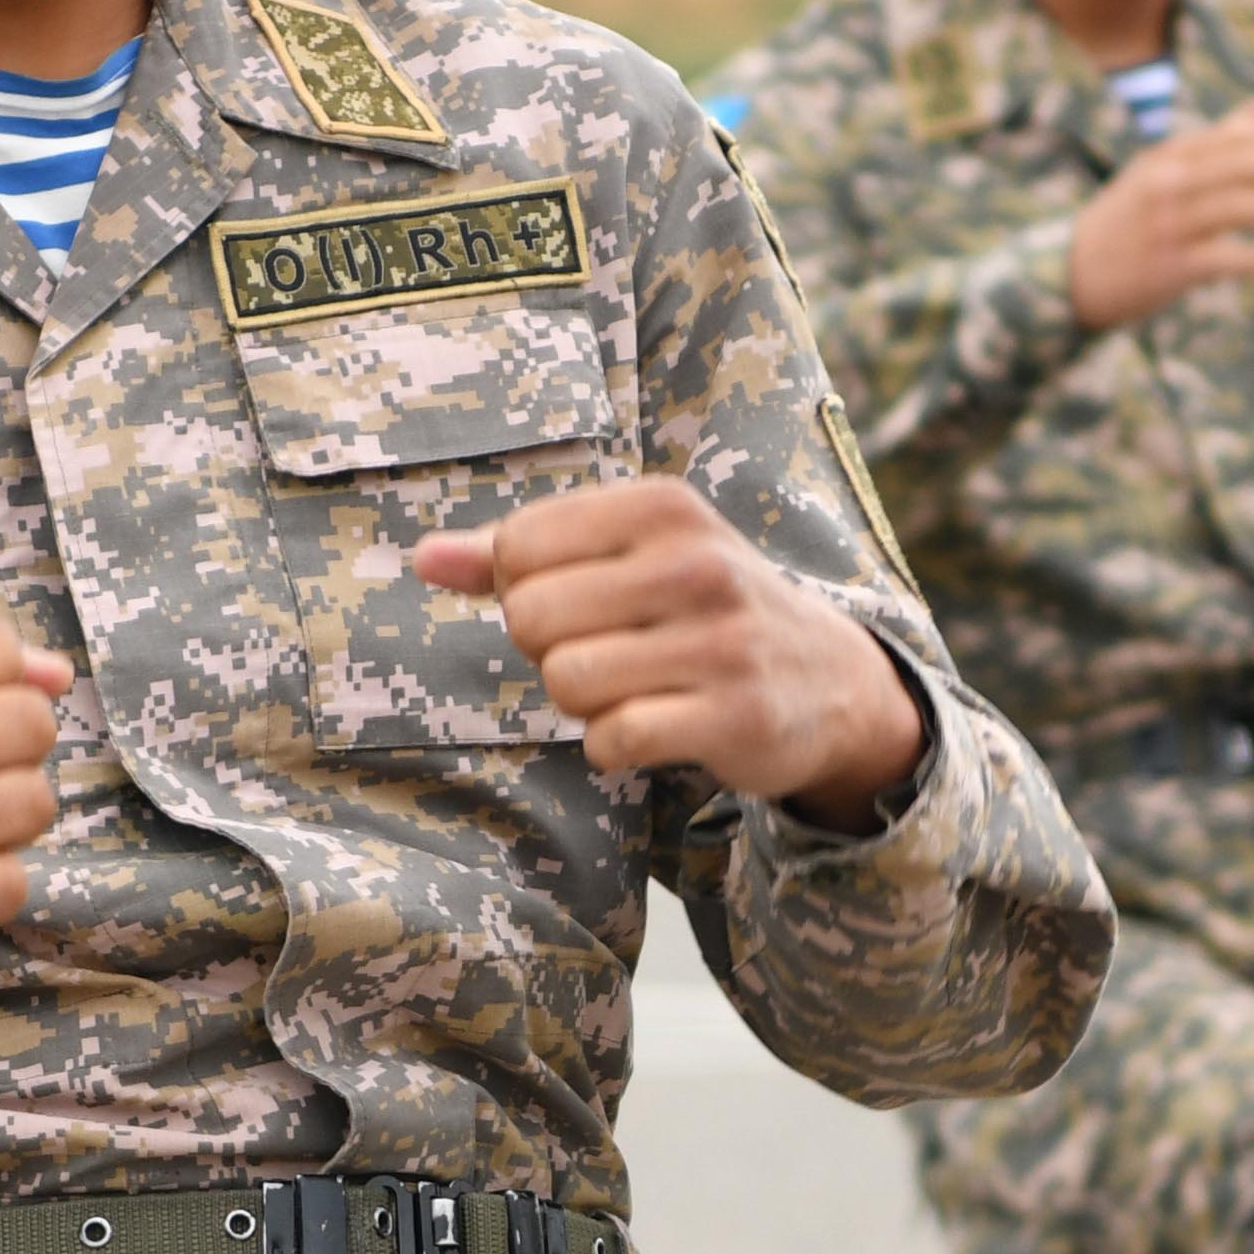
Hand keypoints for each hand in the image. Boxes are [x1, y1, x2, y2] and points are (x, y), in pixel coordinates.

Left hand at [418, 476, 930, 824]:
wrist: (832, 681)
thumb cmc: (702, 609)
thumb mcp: (627, 555)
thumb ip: (520, 554)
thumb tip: (421, 560)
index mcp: (662, 506)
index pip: (519, 546)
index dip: (523, 589)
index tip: (579, 603)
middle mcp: (695, 563)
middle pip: (531, 618)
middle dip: (549, 650)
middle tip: (606, 653)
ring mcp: (720, 640)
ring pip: (567, 682)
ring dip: (581, 702)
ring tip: (633, 688)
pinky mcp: (734, 714)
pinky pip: (612, 739)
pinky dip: (613, 747)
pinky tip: (652, 729)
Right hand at [1064, 106, 1253, 328]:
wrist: (1069, 272)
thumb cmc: (1132, 218)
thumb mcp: (1167, 168)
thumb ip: (1221, 136)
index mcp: (1173, 155)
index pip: (1243, 139)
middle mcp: (1170, 183)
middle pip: (1249, 167)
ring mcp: (1169, 224)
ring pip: (1243, 207)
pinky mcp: (1170, 267)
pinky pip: (1226, 258)